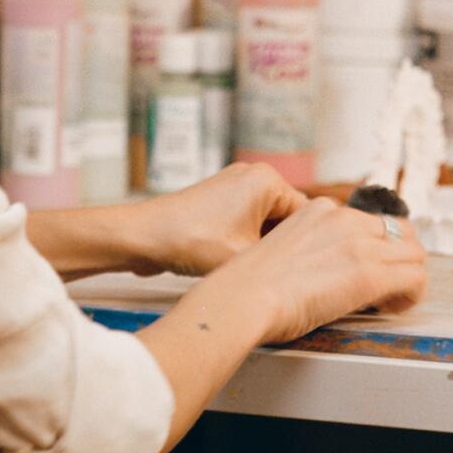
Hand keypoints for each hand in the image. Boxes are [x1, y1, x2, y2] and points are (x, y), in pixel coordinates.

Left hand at [138, 163, 308, 275]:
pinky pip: (247, 224)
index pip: (308, 216)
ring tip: (262, 272)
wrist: (142, 237)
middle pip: (288, 220)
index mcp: (267, 180)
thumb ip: (283, 261)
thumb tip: (307, 273)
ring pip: (267, 225)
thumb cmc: (190, 241)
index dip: (308, 248)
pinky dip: (248, 243)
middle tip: (285, 276)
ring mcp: (234, 187)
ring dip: (264, 247)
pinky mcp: (219, 202)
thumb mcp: (247, 257)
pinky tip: (244, 266)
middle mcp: (252, 176)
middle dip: (284, 247)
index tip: (310, 272)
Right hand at [207, 196, 427, 344]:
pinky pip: (416, 278)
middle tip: (387, 283)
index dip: (373, 247)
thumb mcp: (278, 248)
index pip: (367, 220)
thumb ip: (305, 248)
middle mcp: (343, 219)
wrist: (242, 297)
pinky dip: (411, 296)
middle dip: (398, 257)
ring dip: (408, 276)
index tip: (363, 267)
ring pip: (415, 253)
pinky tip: (392, 308)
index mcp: (318, 209)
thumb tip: (318, 272)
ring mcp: (359, 245)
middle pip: (399, 231)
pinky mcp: (370, 274)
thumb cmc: (248, 285)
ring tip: (390, 299)